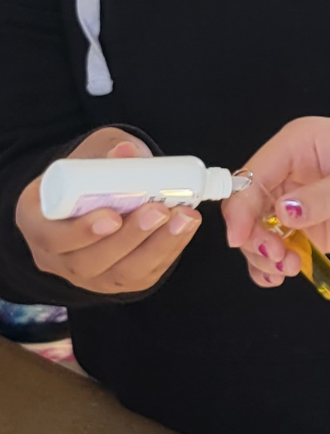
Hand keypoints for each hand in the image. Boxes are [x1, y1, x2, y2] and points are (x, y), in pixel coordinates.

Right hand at [15, 128, 201, 294]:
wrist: (98, 191)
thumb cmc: (88, 172)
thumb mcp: (91, 154)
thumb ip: (107, 153)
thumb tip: (126, 153)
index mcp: (38, 221)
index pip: (51, 237)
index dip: (80, 232)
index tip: (113, 216)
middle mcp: (57, 256)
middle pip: (87, 262)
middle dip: (128, 238)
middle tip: (158, 210)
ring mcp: (86, 274)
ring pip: (118, 274)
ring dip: (156, 246)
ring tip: (183, 217)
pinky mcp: (117, 280)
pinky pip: (142, 275)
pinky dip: (168, 250)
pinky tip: (186, 226)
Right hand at [222, 116, 329, 288]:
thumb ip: (323, 198)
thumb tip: (284, 212)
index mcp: (298, 144)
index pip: (252, 175)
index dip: (240, 207)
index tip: (241, 239)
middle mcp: (292, 171)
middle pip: (249, 207)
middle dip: (254, 237)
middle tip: (278, 259)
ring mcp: (299, 202)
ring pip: (259, 231)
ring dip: (264, 255)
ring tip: (288, 269)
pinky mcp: (310, 228)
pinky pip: (279, 247)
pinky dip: (273, 265)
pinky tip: (281, 276)